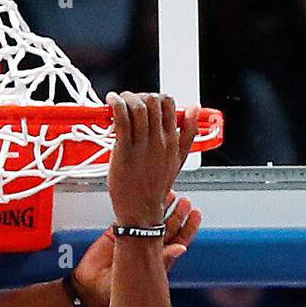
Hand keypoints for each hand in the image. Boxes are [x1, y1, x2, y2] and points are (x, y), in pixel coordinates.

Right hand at [72, 193, 202, 306]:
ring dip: (161, 207)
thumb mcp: (143, 277)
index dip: (188, 227)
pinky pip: (128, 216)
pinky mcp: (116, 233)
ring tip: (170, 194)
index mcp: (156, 259)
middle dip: (177, 213)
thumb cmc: (114, 290)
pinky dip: (135, 207)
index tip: (195, 214)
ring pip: (150, 219)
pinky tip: (142, 198)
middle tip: (185, 202)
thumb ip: (162, 261)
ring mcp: (132, 239)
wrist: (89, 289)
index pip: (177, 240)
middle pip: (167, 226)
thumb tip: (182, 249)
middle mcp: (146, 247)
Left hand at [106, 92, 199, 228]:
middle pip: (152, 101)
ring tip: (117, 101)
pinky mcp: (125, 152)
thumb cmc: (154, 188)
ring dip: (125, 98)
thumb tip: (194, 108)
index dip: (154, 97)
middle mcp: (159, 141)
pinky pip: (122, 120)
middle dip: (138, 95)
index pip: (168, 104)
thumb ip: (187, 134)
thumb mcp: (178, 160)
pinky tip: (111, 103)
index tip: (143, 101)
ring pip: (137, 107)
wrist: (141, 211)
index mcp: (172, 140)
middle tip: (127, 101)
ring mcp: (142, 146)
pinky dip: (115, 106)